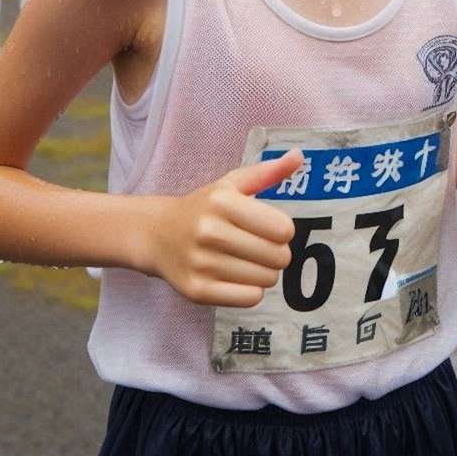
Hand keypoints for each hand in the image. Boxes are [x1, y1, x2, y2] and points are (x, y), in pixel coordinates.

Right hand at [148, 150, 302, 307]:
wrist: (157, 234)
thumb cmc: (204, 207)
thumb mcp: (232, 183)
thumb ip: (268, 172)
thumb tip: (299, 155)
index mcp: (222, 201)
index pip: (282, 229)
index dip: (283, 230)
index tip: (270, 228)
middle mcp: (209, 231)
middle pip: (278, 257)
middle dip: (278, 253)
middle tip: (261, 247)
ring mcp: (201, 263)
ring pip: (266, 279)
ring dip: (264, 272)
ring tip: (246, 260)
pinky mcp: (197, 291)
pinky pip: (250, 299)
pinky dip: (251, 290)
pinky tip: (237, 277)